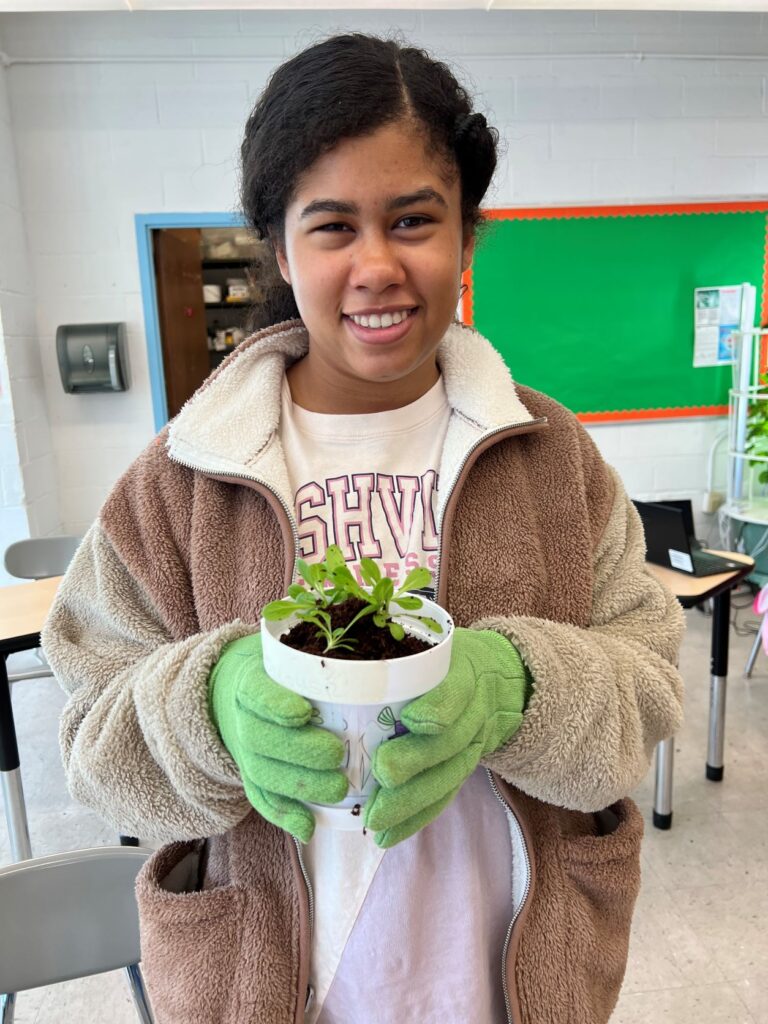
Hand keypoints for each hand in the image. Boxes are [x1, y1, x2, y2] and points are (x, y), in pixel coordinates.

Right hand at [209, 632, 347, 842]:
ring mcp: (244, 750)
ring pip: (263, 772)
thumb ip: (322, 660)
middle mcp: (241, 716)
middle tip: (337, 754)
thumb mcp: (291, 653)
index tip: (302, 712)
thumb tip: (374, 666)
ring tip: (338, 788)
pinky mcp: (249, 776)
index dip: (276, 704)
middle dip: (300, 750)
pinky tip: (310, 826)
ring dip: (300, 785)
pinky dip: (285, 815)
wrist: (229, 690)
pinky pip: (261, 799)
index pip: (257, 692)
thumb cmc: (278, 670)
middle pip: (261, 737)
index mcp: (251, 680)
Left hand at [364, 628, 530, 847]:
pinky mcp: (462, 770)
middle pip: (448, 742)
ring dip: (410, 802)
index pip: (455, 690)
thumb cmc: (447, 656)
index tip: (413, 718)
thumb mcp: (433, 638)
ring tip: (375, 818)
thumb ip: (400, 644)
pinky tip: (386, 836)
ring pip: (445, 778)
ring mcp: (471, 746)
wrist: (497, 679)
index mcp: (465, 671)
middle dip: (415, 760)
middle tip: (382, 771)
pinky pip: (443, 798)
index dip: (437, 707)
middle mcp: (474, 712)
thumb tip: (347, 657)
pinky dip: (415, 820)